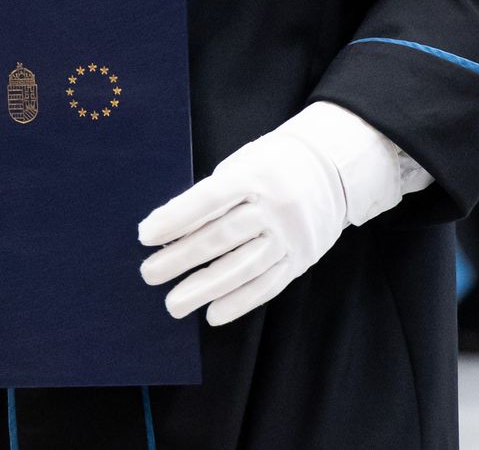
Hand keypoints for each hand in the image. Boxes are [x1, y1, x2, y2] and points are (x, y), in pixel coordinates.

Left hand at [139, 104, 390, 326]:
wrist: (333, 170)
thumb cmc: (274, 165)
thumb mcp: (244, 163)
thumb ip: (215, 194)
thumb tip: (173, 229)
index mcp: (254, 175)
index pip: (208, 199)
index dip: (175, 218)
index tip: (145, 235)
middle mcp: (273, 207)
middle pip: (221, 237)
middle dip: (180, 259)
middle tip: (149, 274)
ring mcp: (290, 236)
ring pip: (242, 267)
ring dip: (204, 289)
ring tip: (173, 303)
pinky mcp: (301, 259)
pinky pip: (267, 285)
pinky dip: (239, 302)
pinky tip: (212, 314)